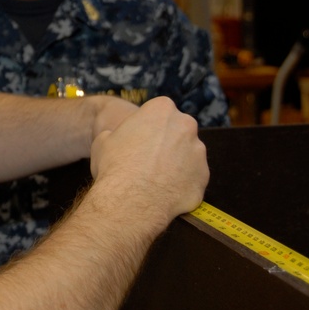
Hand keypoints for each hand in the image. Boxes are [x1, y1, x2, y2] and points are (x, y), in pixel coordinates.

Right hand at [89, 96, 208, 222]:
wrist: (131, 200)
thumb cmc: (115, 166)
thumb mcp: (104, 140)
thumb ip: (118, 134)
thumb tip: (117, 139)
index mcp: (162, 109)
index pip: (159, 112)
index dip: (148, 128)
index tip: (140, 141)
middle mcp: (186, 125)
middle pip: (178, 131)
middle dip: (167, 143)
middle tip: (149, 160)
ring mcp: (198, 151)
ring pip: (188, 155)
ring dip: (177, 164)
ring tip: (156, 180)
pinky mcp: (204, 176)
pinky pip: (193, 178)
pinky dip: (182, 185)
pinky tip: (165, 193)